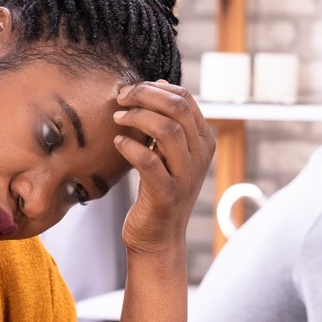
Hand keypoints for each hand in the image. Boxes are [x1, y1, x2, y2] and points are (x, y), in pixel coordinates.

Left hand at [113, 81, 214, 254]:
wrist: (158, 237)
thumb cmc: (158, 189)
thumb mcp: (168, 153)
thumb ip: (168, 122)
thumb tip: (161, 84)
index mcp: (204, 141)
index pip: (185, 99)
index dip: (155, 88)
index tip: (130, 90)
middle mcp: (200, 157)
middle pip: (177, 108)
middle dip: (145, 96)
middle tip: (121, 98)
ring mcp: (186, 176)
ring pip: (167, 130)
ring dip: (137, 117)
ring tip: (118, 118)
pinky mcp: (167, 194)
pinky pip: (148, 161)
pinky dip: (130, 147)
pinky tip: (118, 143)